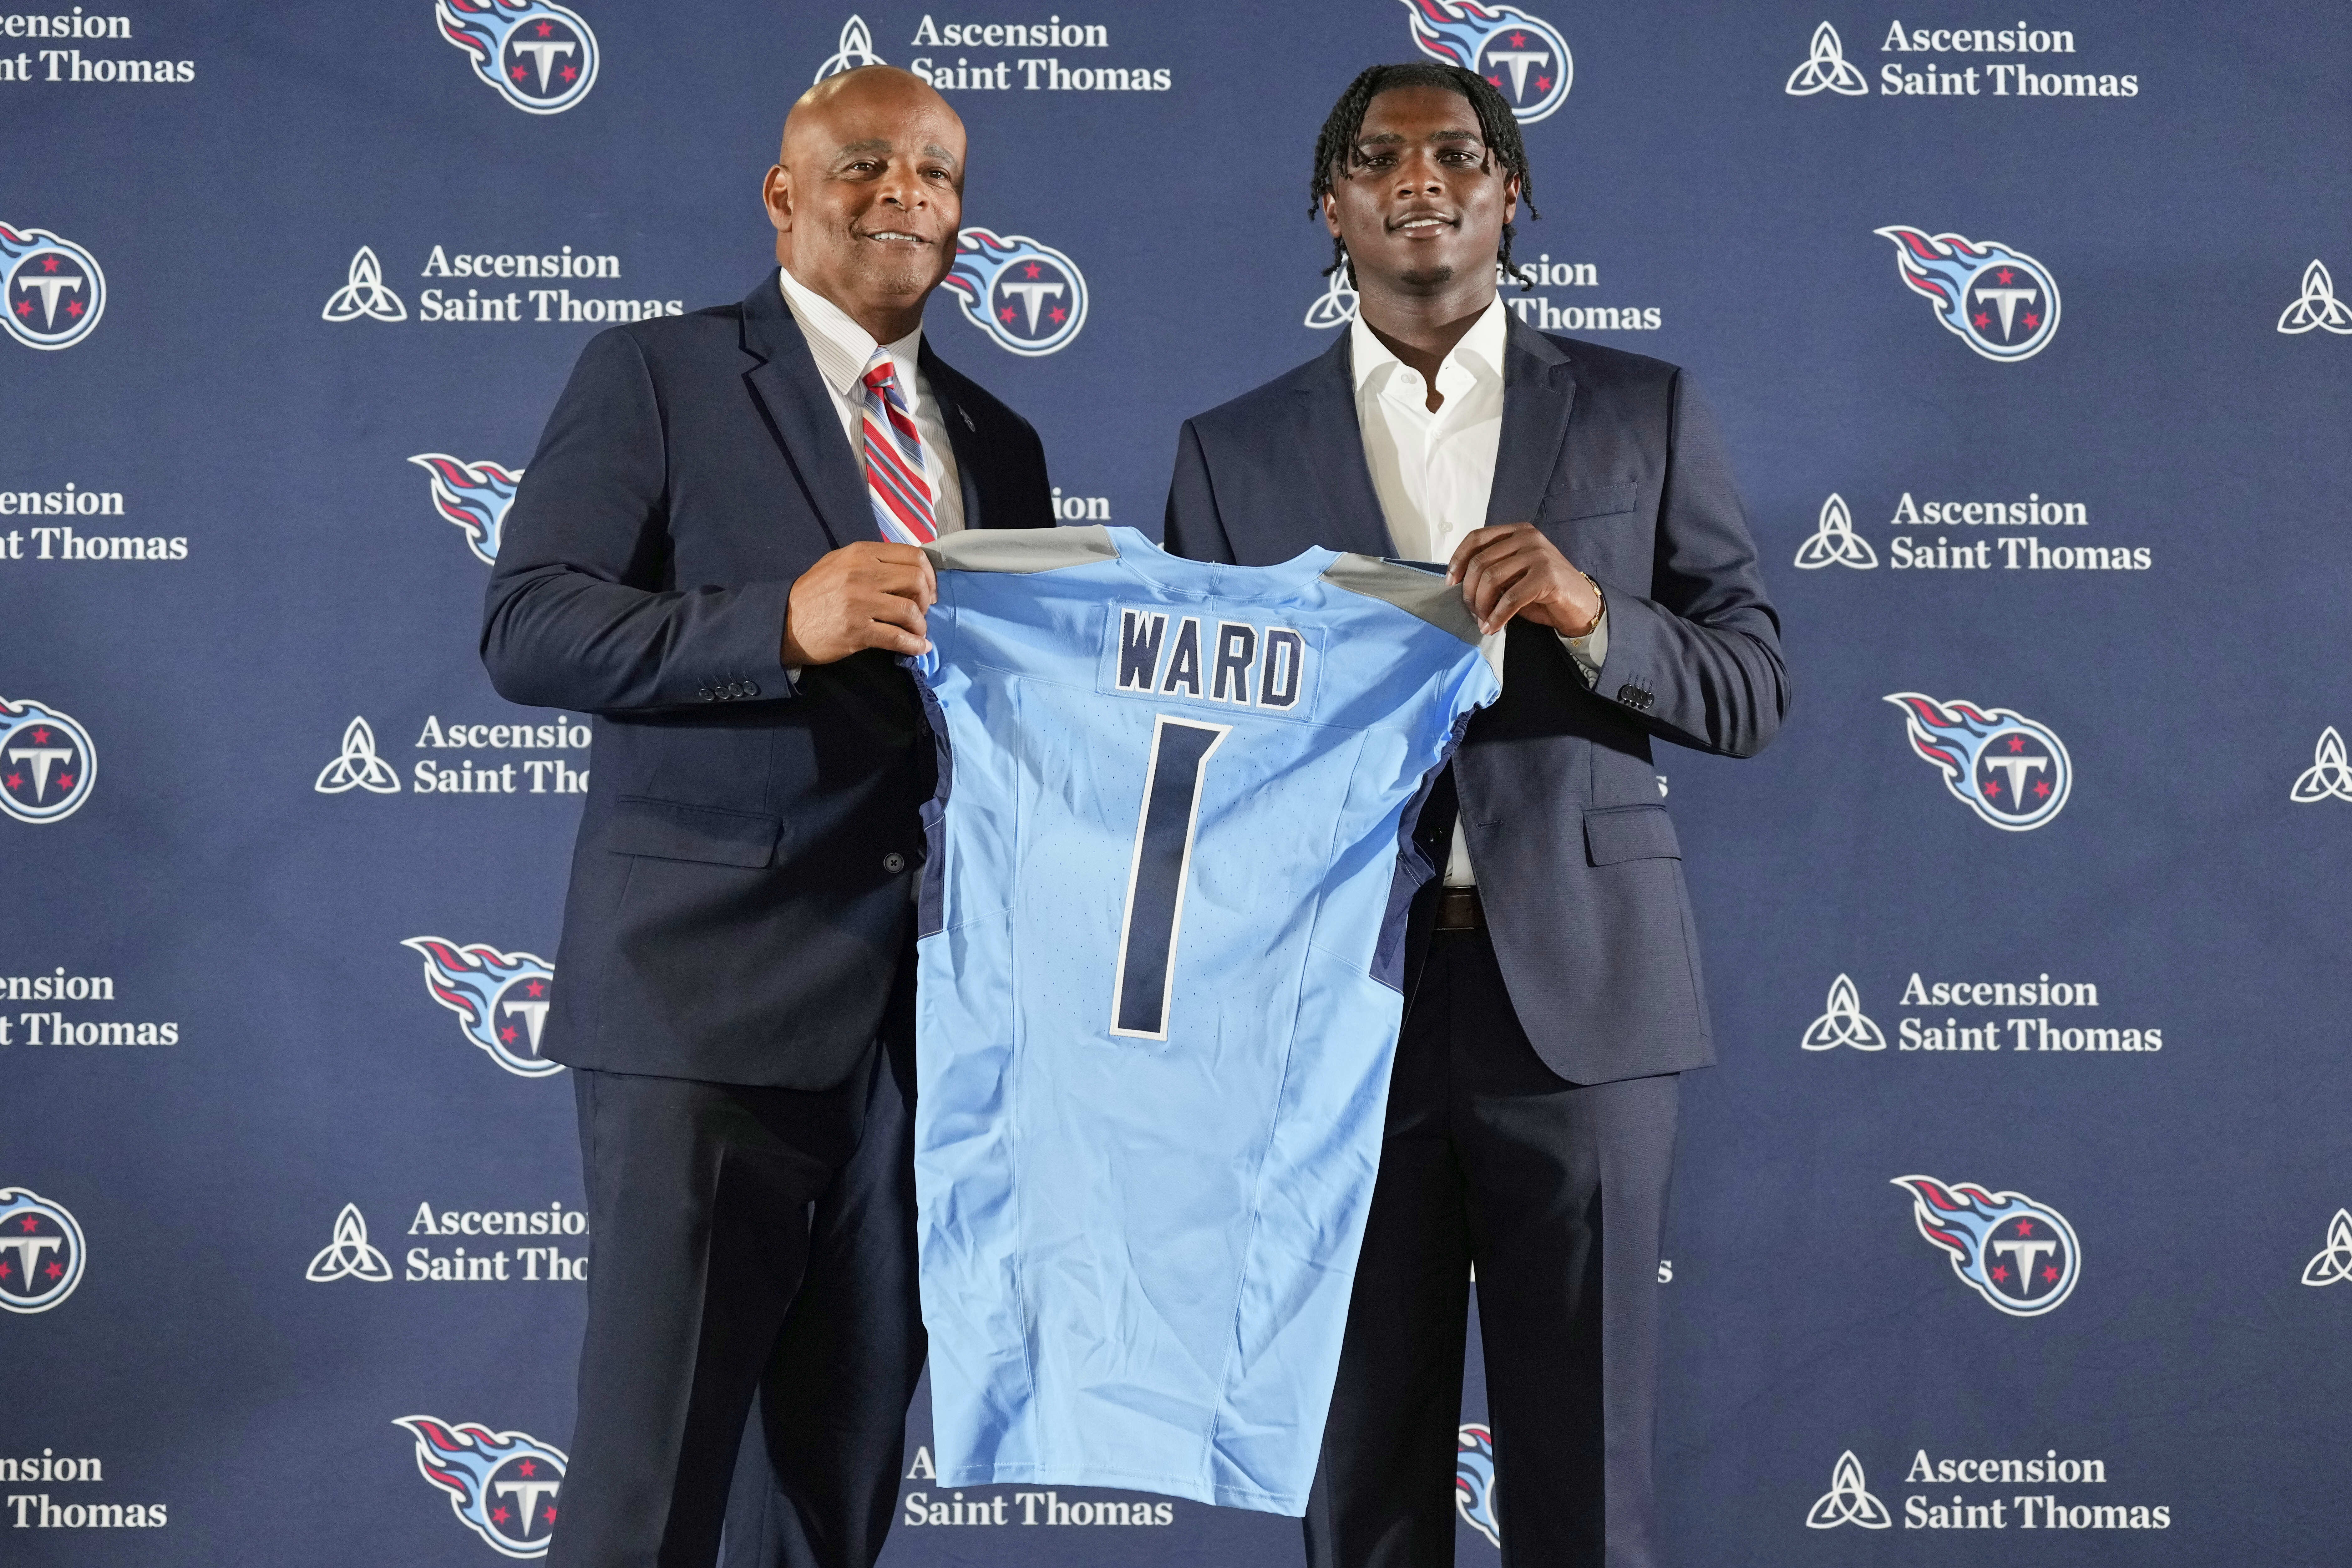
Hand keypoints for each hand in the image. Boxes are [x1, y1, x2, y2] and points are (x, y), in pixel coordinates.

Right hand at [782, 541, 936, 664]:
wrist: (784, 623)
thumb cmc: (814, 593)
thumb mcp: (838, 563)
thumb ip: (871, 561)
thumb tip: (907, 569)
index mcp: (860, 553)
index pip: (912, 555)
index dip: (929, 574)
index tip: (928, 589)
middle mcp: (862, 574)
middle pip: (916, 581)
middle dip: (926, 599)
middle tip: (922, 611)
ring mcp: (860, 603)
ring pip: (910, 611)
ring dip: (920, 625)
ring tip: (917, 632)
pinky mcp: (857, 631)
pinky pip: (897, 638)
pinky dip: (914, 645)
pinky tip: (919, 648)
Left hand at [1447, 523, 1600, 636]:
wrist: (1581, 604)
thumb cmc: (1544, 590)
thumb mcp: (1515, 573)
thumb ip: (1493, 569)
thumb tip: (1460, 582)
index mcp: (1517, 531)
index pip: (1477, 537)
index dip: (1458, 559)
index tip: (1451, 582)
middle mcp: (1528, 537)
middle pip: (1480, 561)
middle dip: (1470, 591)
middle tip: (1471, 611)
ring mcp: (1539, 554)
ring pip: (1492, 578)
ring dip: (1482, 605)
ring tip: (1482, 620)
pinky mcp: (1546, 575)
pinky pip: (1510, 598)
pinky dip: (1497, 616)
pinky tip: (1492, 627)